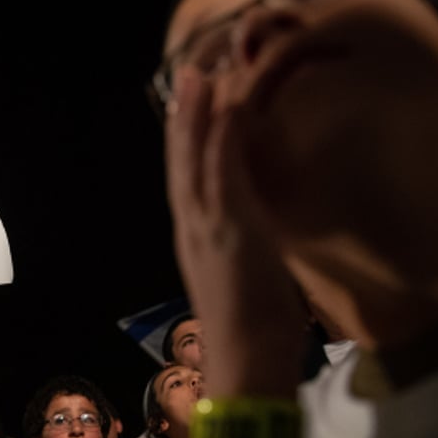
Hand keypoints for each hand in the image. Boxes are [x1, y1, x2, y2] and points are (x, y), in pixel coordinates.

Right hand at [166, 69, 304, 397]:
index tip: (192, 108)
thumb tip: (255, 241)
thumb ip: (244, 254)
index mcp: (198, 242)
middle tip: (188, 75)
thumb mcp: (244, 282)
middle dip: (184, 119)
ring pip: (195, 162)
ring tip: (201, 77)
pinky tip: (228, 111)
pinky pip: (223, 176)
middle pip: (182, 164)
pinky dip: (222, 141)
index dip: (186, 144)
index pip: (188, 183)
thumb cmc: (252, 333)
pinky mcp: (231, 230)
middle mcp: (194, 230)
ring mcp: (208, 228)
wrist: (246, 363)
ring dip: (197, 118)